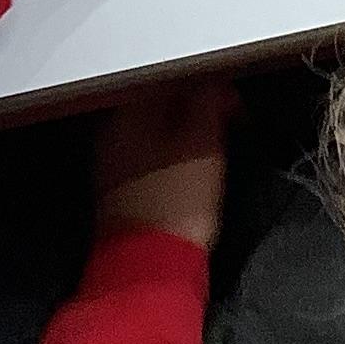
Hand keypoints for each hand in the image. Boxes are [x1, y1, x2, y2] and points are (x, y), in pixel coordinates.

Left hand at [94, 82, 234, 248]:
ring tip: (214, 145)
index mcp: (128, 113)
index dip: (208, 85)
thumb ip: (209, 102)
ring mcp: (110, 162)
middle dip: (195, 107)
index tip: (234, 103)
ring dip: (184, 130)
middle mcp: (111, 132)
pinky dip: (171, 154)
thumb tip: (215, 82)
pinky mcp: (118, 189)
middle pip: (158, 102)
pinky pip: (148, 155)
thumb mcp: (203, 142)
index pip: (170, 79)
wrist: (148, 265)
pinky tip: (189, 167)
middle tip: (228, 122)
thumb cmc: (179, 198)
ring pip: (153, 129)